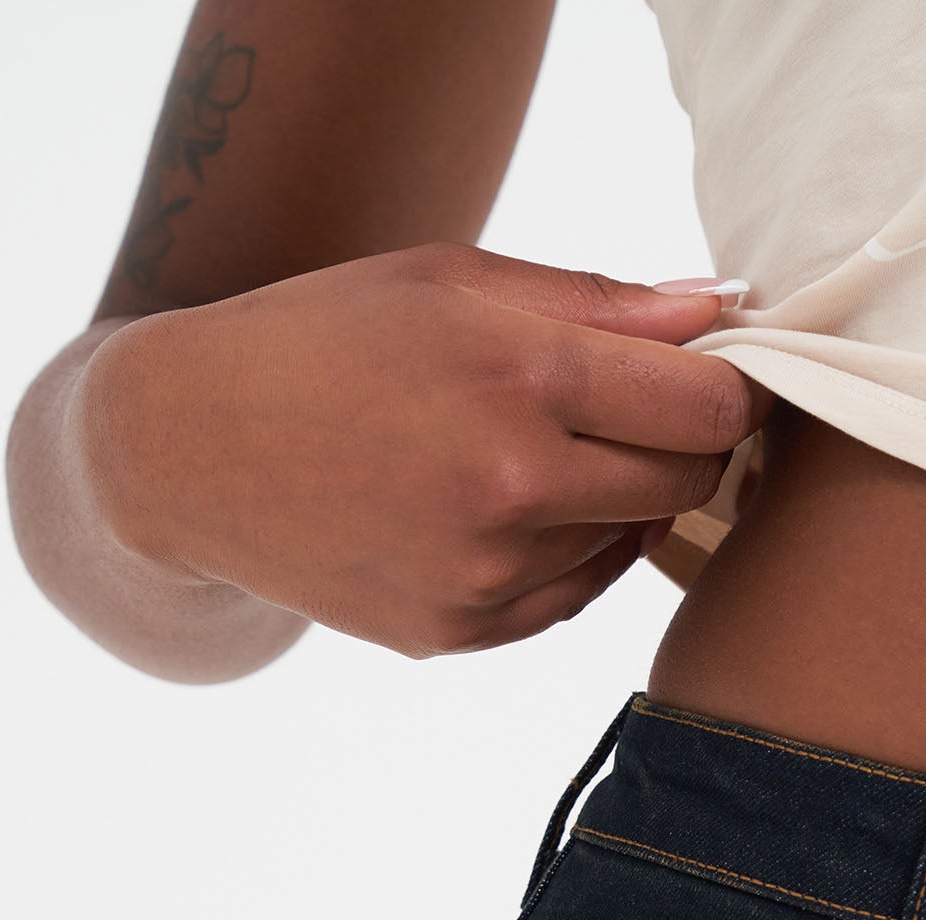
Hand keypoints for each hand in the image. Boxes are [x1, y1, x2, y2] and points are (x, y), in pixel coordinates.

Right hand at [76, 243, 769, 657]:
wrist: (192, 448)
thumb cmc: (326, 338)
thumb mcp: (455, 281)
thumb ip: (600, 302)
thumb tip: (720, 311)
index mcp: (521, 375)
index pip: (709, 404)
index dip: (733, 386)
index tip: (718, 374)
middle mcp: (512, 485)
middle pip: (687, 480)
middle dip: (688, 442)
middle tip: (646, 409)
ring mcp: (485, 572)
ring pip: (628, 541)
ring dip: (615, 499)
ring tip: (537, 450)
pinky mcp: (459, 632)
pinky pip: (571, 596)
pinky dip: (567, 553)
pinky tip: (510, 506)